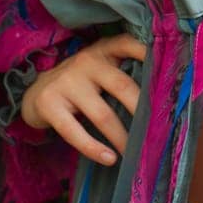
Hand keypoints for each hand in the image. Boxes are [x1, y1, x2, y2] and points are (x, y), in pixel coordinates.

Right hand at [20, 33, 146, 165]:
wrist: (34, 94)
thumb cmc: (79, 84)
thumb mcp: (99, 69)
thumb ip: (122, 73)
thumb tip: (159, 101)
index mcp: (102, 51)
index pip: (127, 44)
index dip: (147, 52)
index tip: (167, 68)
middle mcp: (86, 61)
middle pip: (122, 85)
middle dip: (142, 110)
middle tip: (157, 130)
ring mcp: (67, 82)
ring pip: (102, 114)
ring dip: (122, 137)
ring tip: (135, 152)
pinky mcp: (50, 104)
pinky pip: (75, 131)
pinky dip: (94, 148)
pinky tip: (109, 159)